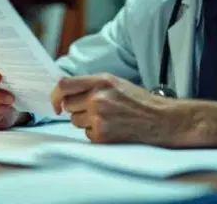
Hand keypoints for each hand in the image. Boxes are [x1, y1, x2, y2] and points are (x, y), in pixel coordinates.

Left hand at [50, 73, 172, 143]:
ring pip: (75, 122)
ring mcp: (99, 118)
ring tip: (106, 118)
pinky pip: (86, 135)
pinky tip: (111, 128)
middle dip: (76, 109)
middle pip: (68, 106)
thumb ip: (91, 84)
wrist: (161, 120)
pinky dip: (95, 134)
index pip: (64, 85)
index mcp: (101, 81)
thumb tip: (64, 90)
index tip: (56, 104)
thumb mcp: (115, 83)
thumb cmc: (139, 101)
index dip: (55, 95)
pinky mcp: (102, 135)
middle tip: (94, 110)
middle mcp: (98, 98)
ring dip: (86, 122)